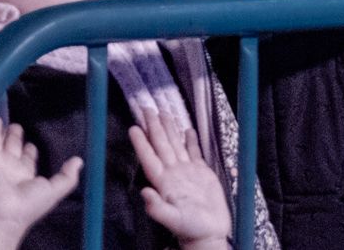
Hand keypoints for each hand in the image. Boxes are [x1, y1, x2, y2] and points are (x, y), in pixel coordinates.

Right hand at [0, 118, 81, 249]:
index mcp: (25, 172)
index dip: (29, 148)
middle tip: (16, 124)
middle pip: (11, 145)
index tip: (33, 140)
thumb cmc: (29, 204)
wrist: (2, 214)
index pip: (27, 155)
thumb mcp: (55, 190)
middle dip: (13, 135)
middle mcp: (9, 165)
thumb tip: (80, 161)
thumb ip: (68, 176)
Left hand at [129, 114, 233, 249]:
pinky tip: (187, 130)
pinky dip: (190, 140)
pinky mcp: (201, 173)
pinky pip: (194, 152)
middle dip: (155, 127)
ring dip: (169, 129)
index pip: (150, 158)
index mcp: (165, 182)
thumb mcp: (173, 220)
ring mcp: (187, 172)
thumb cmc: (190, 229)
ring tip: (164, 113)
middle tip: (148, 108)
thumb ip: (158, 208)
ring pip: (176, 145)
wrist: (209, 234)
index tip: (134, 127)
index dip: (142, 143)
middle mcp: (173, 174)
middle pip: (162, 145)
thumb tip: (144, 193)